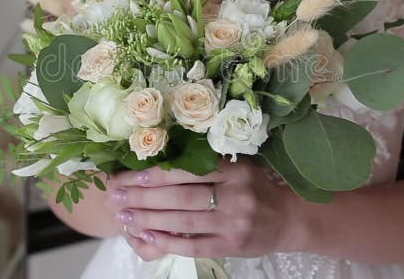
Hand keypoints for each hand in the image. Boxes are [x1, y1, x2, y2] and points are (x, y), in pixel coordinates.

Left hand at [107, 161, 294, 260]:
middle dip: (143, 197)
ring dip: (148, 219)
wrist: (287, 218)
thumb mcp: (238, 167)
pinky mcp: (232, 246)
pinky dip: (168, 241)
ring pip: (183, 221)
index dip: (155, 174)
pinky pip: (193, 245)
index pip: (188, 171)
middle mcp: (236, 195)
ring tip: (124, 216)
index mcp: (235, 170)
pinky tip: (147, 236)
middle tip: (116, 197)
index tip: (129, 176)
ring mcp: (234, 223)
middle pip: (180, 196)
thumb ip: (207, 163)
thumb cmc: (254, 188)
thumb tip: (158, 157)